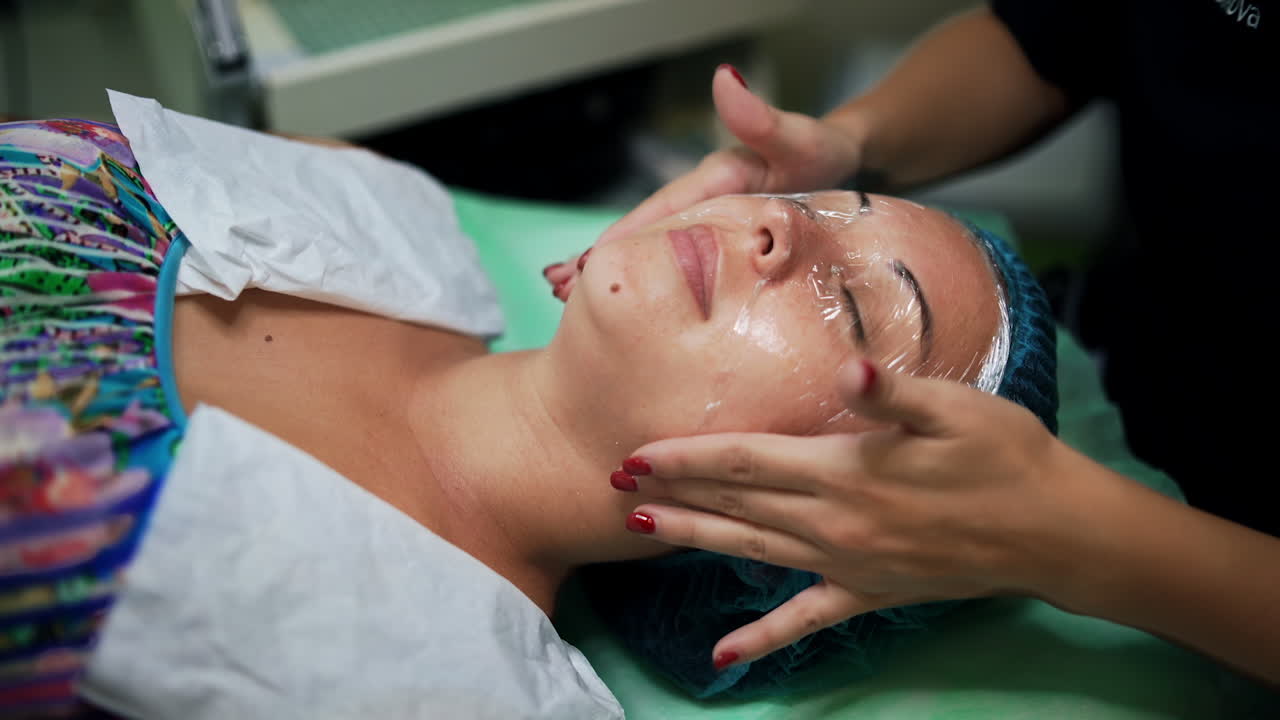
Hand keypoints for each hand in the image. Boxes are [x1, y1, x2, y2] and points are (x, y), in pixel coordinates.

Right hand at [544, 64, 862, 301]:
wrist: (852, 168)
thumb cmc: (825, 154)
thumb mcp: (798, 139)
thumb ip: (762, 119)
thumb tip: (724, 80)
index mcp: (711, 184)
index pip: (655, 215)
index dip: (619, 242)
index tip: (581, 270)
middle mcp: (702, 207)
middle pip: (644, 239)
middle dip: (602, 264)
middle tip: (559, 298)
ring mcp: (711, 231)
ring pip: (659, 258)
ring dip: (623, 278)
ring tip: (575, 309)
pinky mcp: (727, 252)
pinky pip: (686, 273)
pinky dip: (656, 289)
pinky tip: (639, 316)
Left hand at [615, 360, 1082, 669]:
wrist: (1055, 532)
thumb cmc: (1005, 457)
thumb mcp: (954, 409)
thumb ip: (892, 391)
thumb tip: (849, 369)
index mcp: (846, 472)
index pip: (745, 460)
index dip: (687, 456)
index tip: (637, 454)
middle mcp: (834, 523)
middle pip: (736, 504)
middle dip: (674, 492)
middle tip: (615, 484)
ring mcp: (848, 564)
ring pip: (752, 551)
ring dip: (696, 540)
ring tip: (644, 533)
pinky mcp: (869, 592)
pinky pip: (804, 619)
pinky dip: (763, 637)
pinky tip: (724, 655)